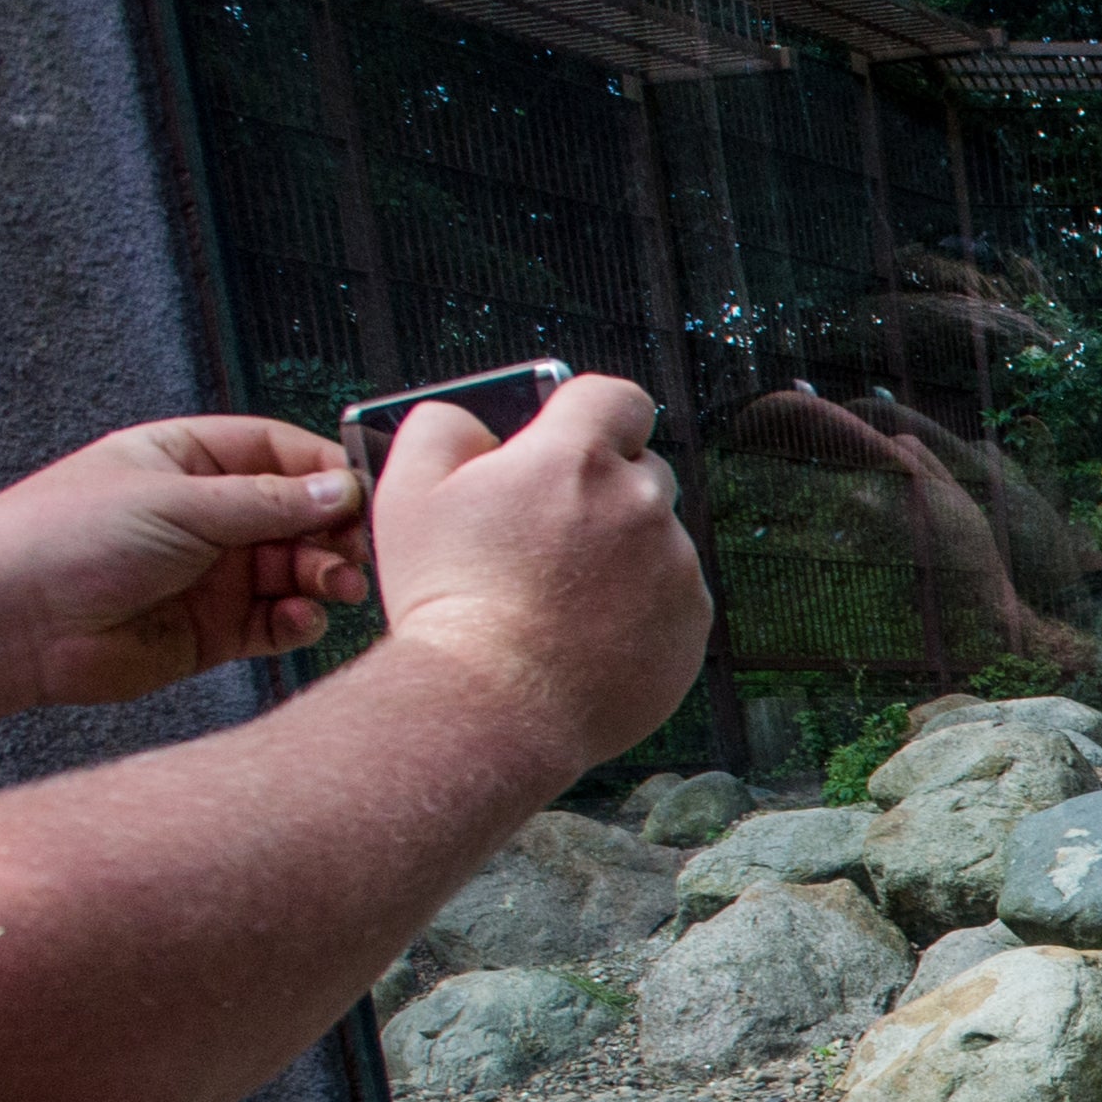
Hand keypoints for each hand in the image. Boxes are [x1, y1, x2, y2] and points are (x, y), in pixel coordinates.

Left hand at [0, 415, 373, 705]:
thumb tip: (340, 490)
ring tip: (333, 585)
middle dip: (333, 532)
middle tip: (354, 549)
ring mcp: (210, 574)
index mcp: (186, 462)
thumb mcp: (176, 501)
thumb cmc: (59, 541)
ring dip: (323, 576)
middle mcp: (203, 516)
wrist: (8, 625)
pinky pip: (277, 620)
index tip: (363, 495)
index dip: (325, 473)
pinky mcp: (213, 630)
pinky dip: (298, 620)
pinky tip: (297, 617)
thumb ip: (267, 501)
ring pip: (295, 570)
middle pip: (298, 515)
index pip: (278, 454)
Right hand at [369, 374, 712, 767]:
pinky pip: (672, 596)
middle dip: (600, 489)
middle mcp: (640, 502)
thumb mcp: (409, 492)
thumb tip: (476, 422)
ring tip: (560, 597)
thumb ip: (444, 428)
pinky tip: (588, 633)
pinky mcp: (691, 622)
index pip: (615, 397)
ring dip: (621, 553)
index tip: (568, 441)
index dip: (590, 415)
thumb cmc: (449, 601)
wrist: (495, 704)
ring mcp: (675, 565)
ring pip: (656, 537)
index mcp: (576, 457)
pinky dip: (640, 607)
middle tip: (547, 535)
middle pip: (639, 469)